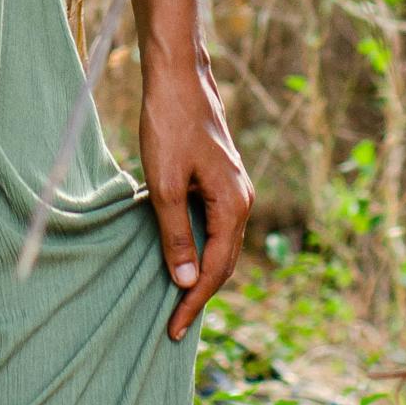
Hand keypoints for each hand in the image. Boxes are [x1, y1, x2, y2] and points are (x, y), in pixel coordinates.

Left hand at [139, 54, 251, 340]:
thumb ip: (175, 235)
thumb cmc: (169, 125)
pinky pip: (212, 223)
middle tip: (174, 325)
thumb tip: (187, 282)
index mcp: (234, 204)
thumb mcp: (164, 185)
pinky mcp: (218, 176)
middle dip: (201, 293)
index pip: (217, 269)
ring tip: (176, 298)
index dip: (194, 301)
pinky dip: (198, 246)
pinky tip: (179, 254)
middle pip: (225, 260)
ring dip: (201, 271)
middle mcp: (241, 199)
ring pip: (220, 242)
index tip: (172, 330)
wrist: (176, 74)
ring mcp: (232, 186)